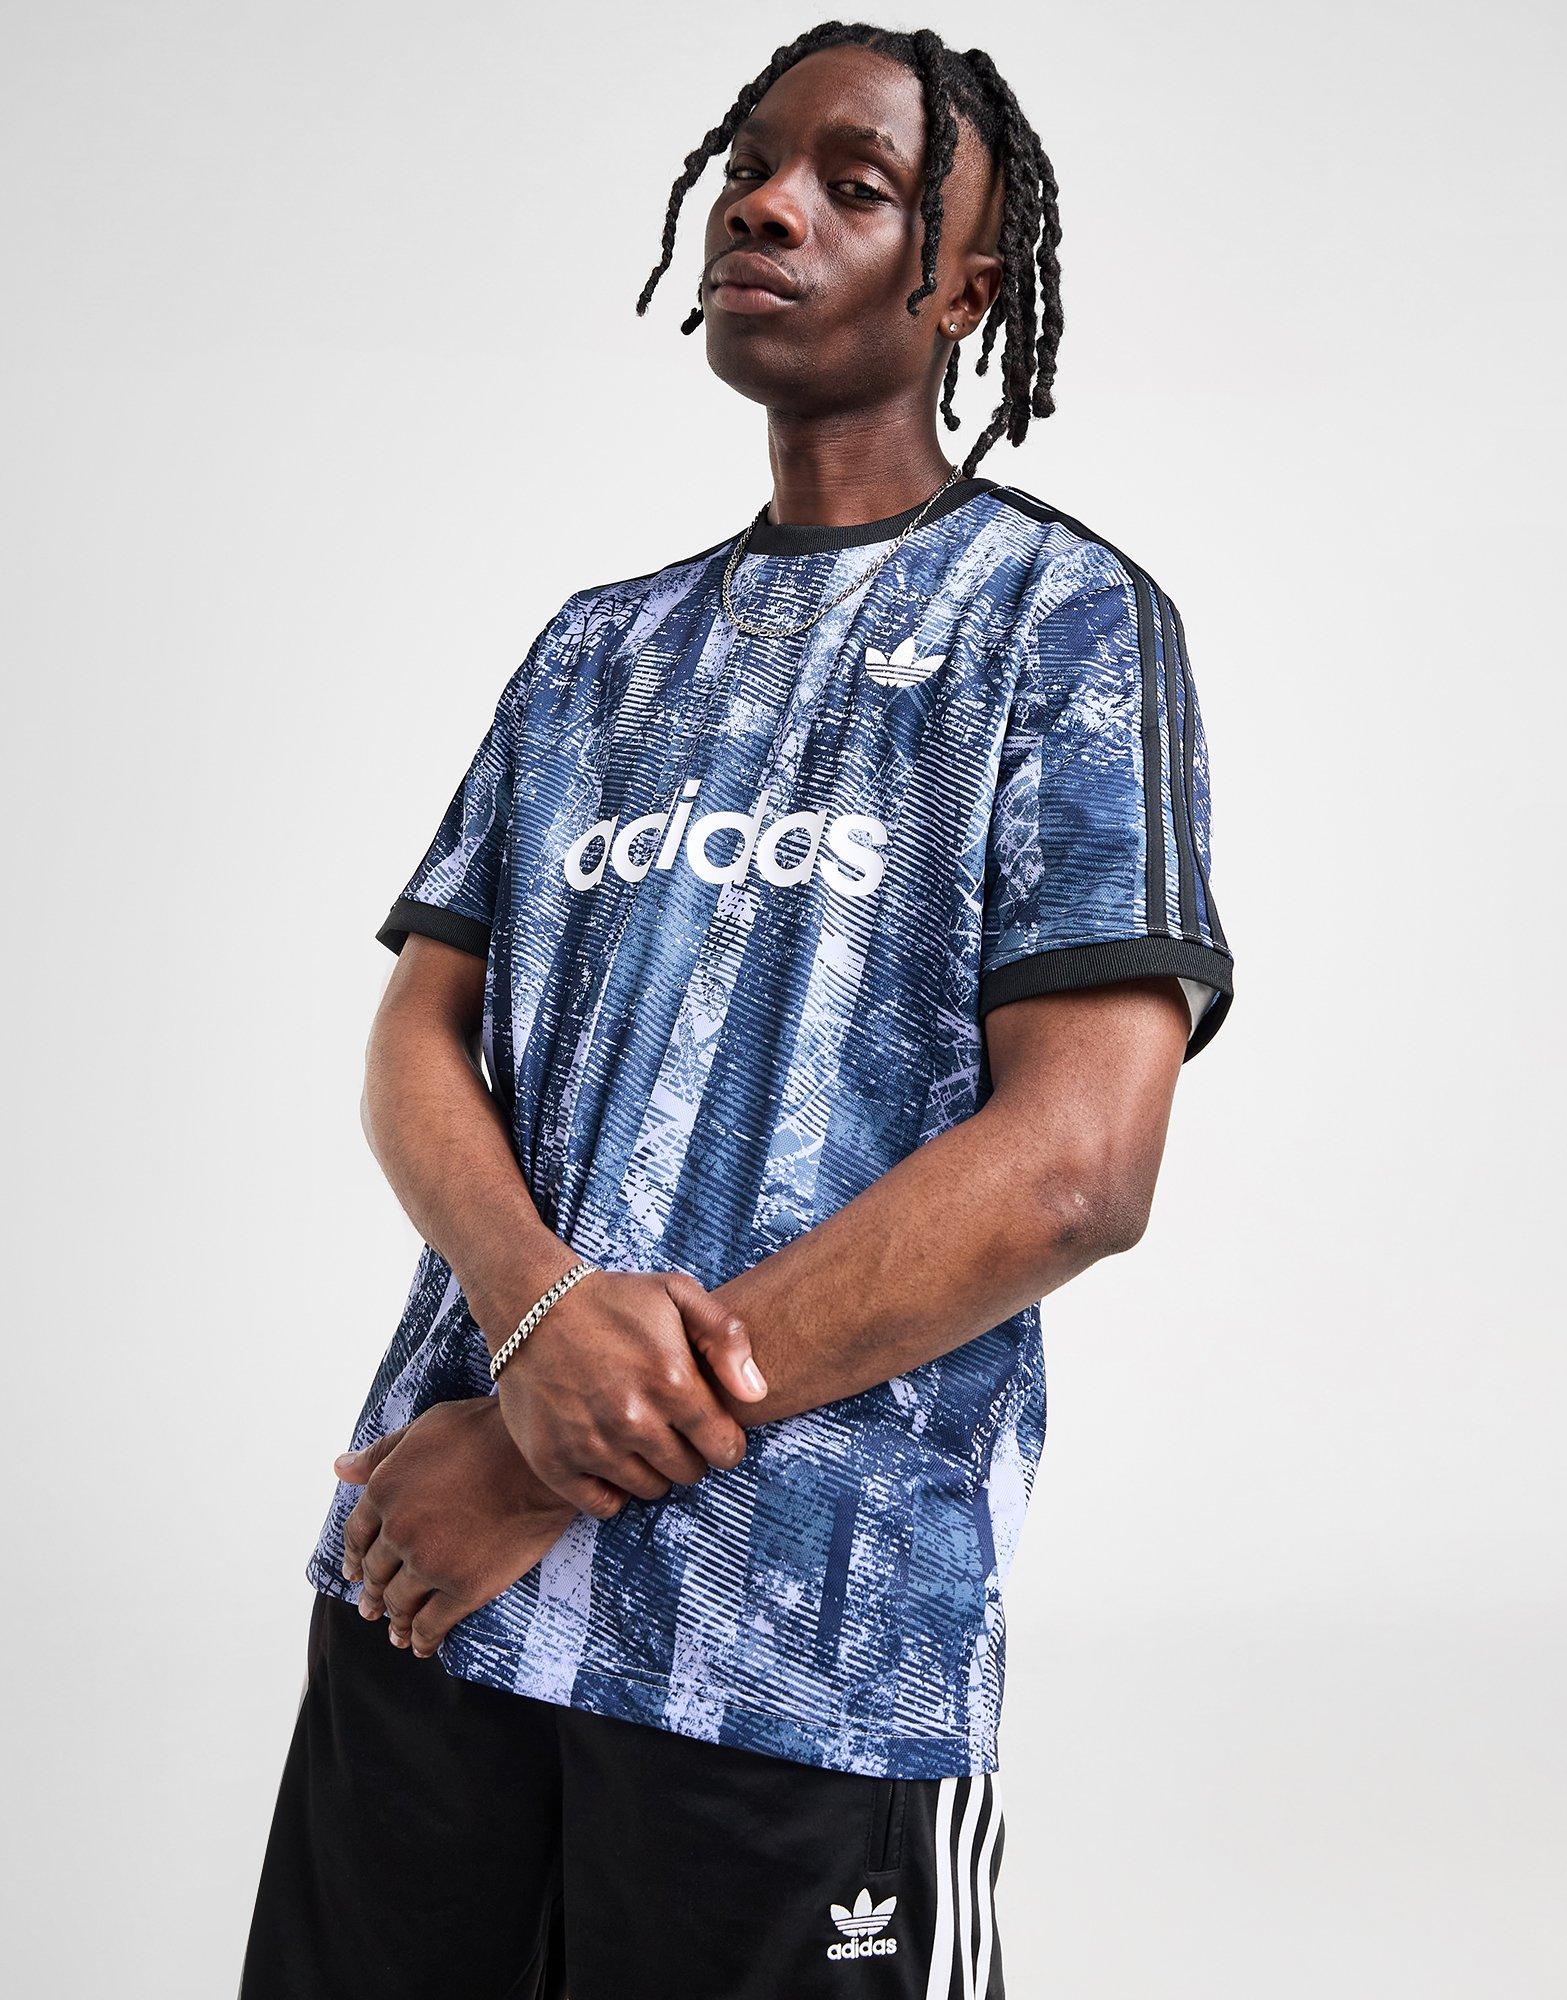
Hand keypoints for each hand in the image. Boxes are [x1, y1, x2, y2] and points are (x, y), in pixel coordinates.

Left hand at [335, 1397, 574, 1657]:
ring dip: (395, 1620)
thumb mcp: (428, 1427)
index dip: (354, 1557)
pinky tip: (422, 1645)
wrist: (540, 1459)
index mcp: (385, 1490)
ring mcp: (430, 1563)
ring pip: (400, 1602)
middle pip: (377, 1572)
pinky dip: (423, 1639)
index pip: (357, 1535)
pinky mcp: (465, 1589)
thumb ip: (382, 1453)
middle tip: (371, 1607)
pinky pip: (433, 1624)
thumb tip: (341, 1467)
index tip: (354, 1573)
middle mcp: (399, 1531)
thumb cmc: (489, 1432)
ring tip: (396, 1631)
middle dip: (372, 1592)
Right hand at [494, 1266, 767, 1517]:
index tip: (710, 1429)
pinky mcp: (555, 1462)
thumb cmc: (613, 1300)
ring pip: (649, 1490)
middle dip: (689, 1454)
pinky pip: (604, 1505)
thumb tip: (756, 1395)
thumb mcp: (678, 1294)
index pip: (725, 1448)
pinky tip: (610, 1457)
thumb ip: (727, 1337)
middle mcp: (633, 1419)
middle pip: (689, 1473)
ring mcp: (591, 1444)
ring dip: (652, 1470)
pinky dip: (612, 1490)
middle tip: (671, 1428)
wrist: (533, 1305)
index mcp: (672, 1380)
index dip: (725, 1441)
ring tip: (638, 1436)